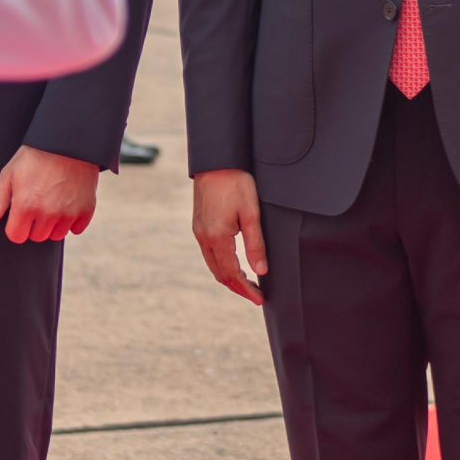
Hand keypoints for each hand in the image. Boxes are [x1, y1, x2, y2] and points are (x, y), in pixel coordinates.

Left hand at [0, 145, 99, 242]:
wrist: (68, 141)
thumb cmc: (36, 155)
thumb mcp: (10, 175)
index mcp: (25, 206)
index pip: (16, 236)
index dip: (16, 225)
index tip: (20, 212)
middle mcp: (47, 214)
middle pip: (37, 237)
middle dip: (34, 225)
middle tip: (37, 202)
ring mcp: (69, 213)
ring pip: (56, 235)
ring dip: (53, 225)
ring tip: (53, 202)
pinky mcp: (86, 210)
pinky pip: (76, 229)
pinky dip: (72, 221)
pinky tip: (68, 203)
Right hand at [192, 168, 267, 304]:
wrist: (215, 161)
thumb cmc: (236, 182)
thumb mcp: (251, 213)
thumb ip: (255, 244)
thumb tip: (261, 271)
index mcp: (217, 237)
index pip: (232, 274)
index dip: (246, 289)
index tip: (259, 299)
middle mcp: (204, 237)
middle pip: (220, 274)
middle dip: (237, 288)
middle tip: (255, 296)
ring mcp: (199, 231)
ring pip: (213, 265)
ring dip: (229, 278)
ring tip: (246, 285)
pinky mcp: (199, 225)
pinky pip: (209, 253)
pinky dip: (221, 265)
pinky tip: (232, 264)